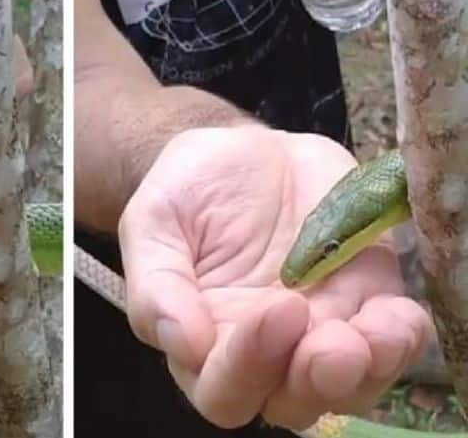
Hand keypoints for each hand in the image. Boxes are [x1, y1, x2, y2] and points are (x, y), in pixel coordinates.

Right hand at [118, 126, 432, 430]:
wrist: (241, 151)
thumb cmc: (187, 190)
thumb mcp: (153, 224)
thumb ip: (155, 286)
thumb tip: (181, 345)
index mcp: (203, 342)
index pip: (222, 391)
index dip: (246, 368)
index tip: (275, 309)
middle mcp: (263, 351)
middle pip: (290, 402)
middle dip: (314, 382)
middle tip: (334, 342)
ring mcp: (318, 328)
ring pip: (348, 384)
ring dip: (368, 369)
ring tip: (379, 331)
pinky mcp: (364, 297)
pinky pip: (389, 338)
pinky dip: (400, 337)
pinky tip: (400, 318)